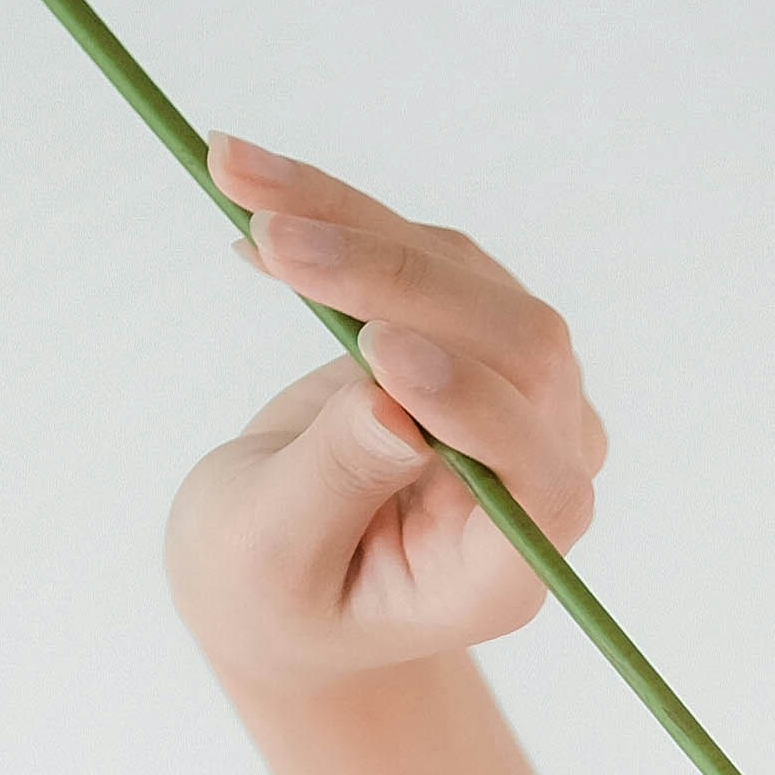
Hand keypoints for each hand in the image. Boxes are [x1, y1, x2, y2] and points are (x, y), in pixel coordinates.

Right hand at [163, 140, 609, 702]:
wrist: (280, 576)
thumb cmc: (275, 597)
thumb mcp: (277, 562)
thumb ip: (337, 486)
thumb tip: (389, 403)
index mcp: (503, 569)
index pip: (538, 478)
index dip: (471, 405)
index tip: (375, 351)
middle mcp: (538, 476)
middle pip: (513, 348)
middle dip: (388, 279)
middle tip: (269, 230)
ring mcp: (520, 399)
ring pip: (463, 277)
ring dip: (348, 219)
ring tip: (236, 177)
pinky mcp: (477, 336)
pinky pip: (427, 254)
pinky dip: (341, 219)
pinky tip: (259, 206)